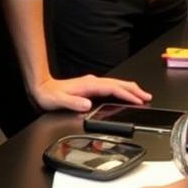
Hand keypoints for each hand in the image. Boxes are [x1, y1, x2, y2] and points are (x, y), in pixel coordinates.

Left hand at [28, 73, 150, 113]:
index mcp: (88, 86)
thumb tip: (86, 105)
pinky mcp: (90, 88)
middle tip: (147, 97)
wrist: (40, 88)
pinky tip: (123, 95)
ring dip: (130, 89)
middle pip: (118, 84)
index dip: (126, 95)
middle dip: (134, 90)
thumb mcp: (58, 101)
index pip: (113, 89)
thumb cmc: (48, 95)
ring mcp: (91, 84)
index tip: (138, 100)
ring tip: (141, 95)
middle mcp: (91, 83)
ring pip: (116, 85)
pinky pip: (110, 88)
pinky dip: (121, 90)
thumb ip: (73, 103)